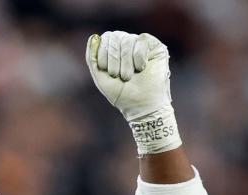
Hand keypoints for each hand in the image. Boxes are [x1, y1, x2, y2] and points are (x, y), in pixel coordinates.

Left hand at [85, 31, 180, 154]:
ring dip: (126, 61)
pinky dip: (138, 56)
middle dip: (114, 58)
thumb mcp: (100, 77)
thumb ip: (92, 57)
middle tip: (119, 76)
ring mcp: (142, 45)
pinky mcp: (156, 47)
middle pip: (116, 36)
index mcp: (115, 50)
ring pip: (128, 39)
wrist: (141, 105)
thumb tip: (94, 36)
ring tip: (128, 76)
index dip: (104, 54)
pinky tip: (141, 68)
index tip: (109, 73)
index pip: (106, 38)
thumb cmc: (121, 93)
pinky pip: (142, 40)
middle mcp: (128, 44)